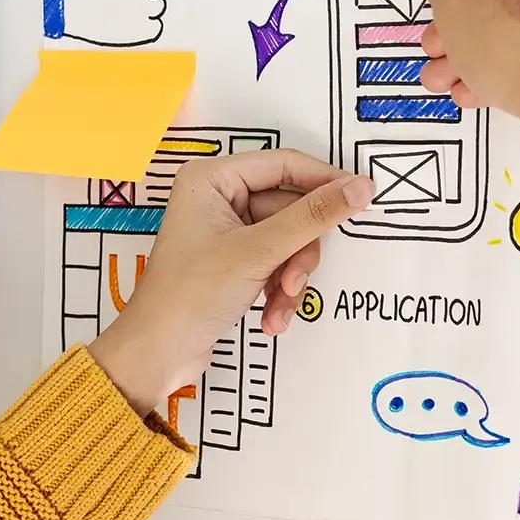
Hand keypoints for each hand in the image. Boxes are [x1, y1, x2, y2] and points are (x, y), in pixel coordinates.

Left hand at [87, 151, 373, 414]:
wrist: (158, 355)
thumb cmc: (188, 297)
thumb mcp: (259, 252)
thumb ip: (313, 217)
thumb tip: (359, 188)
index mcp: (212, 179)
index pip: (284, 165)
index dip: (324, 182)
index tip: (361, 198)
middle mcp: (218, 198)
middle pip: (291, 208)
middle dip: (299, 251)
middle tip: (296, 280)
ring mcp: (226, 230)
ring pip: (288, 240)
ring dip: (291, 276)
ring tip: (279, 303)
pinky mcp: (233, 260)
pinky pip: (276, 262)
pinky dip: (279, 290)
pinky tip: (271, 317)